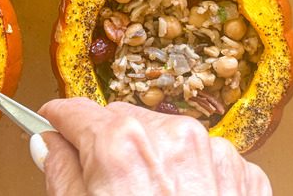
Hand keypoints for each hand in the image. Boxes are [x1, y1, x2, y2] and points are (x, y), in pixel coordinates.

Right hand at [35, 97, 270, 195]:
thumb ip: (62, 174)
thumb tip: (49, 146)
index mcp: (121, 145)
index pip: (76, 111)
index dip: (58, 121)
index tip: (52, 126)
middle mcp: (171, 137)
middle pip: (123, 120)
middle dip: (107, 142)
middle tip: (101, 181)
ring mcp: (214, 153)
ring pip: (167, 137)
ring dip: (152, 158)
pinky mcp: (243, 173)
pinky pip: (205, 159)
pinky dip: (190, 175)